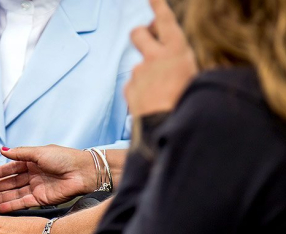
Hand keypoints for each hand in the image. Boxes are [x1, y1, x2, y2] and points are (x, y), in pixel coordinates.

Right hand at [0, 145, 97, 212]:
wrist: (83, 172)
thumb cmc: (65, 158)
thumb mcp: (39, 152)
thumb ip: (20, 153)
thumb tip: (3, 150)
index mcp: (32, 162)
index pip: (12, 167)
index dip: (0, 172)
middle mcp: (33, 175)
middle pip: (12, 182)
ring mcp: (36, 188)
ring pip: (15, 193)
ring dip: (3, 196)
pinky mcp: (41, 200)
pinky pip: (23, 203)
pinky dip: (12, 205)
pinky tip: (1, 207)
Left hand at [124, 0, 197, 118]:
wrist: (168, 126)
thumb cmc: (190, 103)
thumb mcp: (198, 76)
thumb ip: (184, 62)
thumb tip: (177, 58)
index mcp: (176, 50)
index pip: (165, 20)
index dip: (158, 7)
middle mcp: (154, 56)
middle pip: (137, 33)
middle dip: (140, 33)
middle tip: (146, 39)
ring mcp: (139, 72)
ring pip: (138, 64)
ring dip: (146, 71)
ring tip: (159, 89)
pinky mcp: (129, 87)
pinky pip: (134, 85)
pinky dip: (140, 90)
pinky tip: (151, 102)